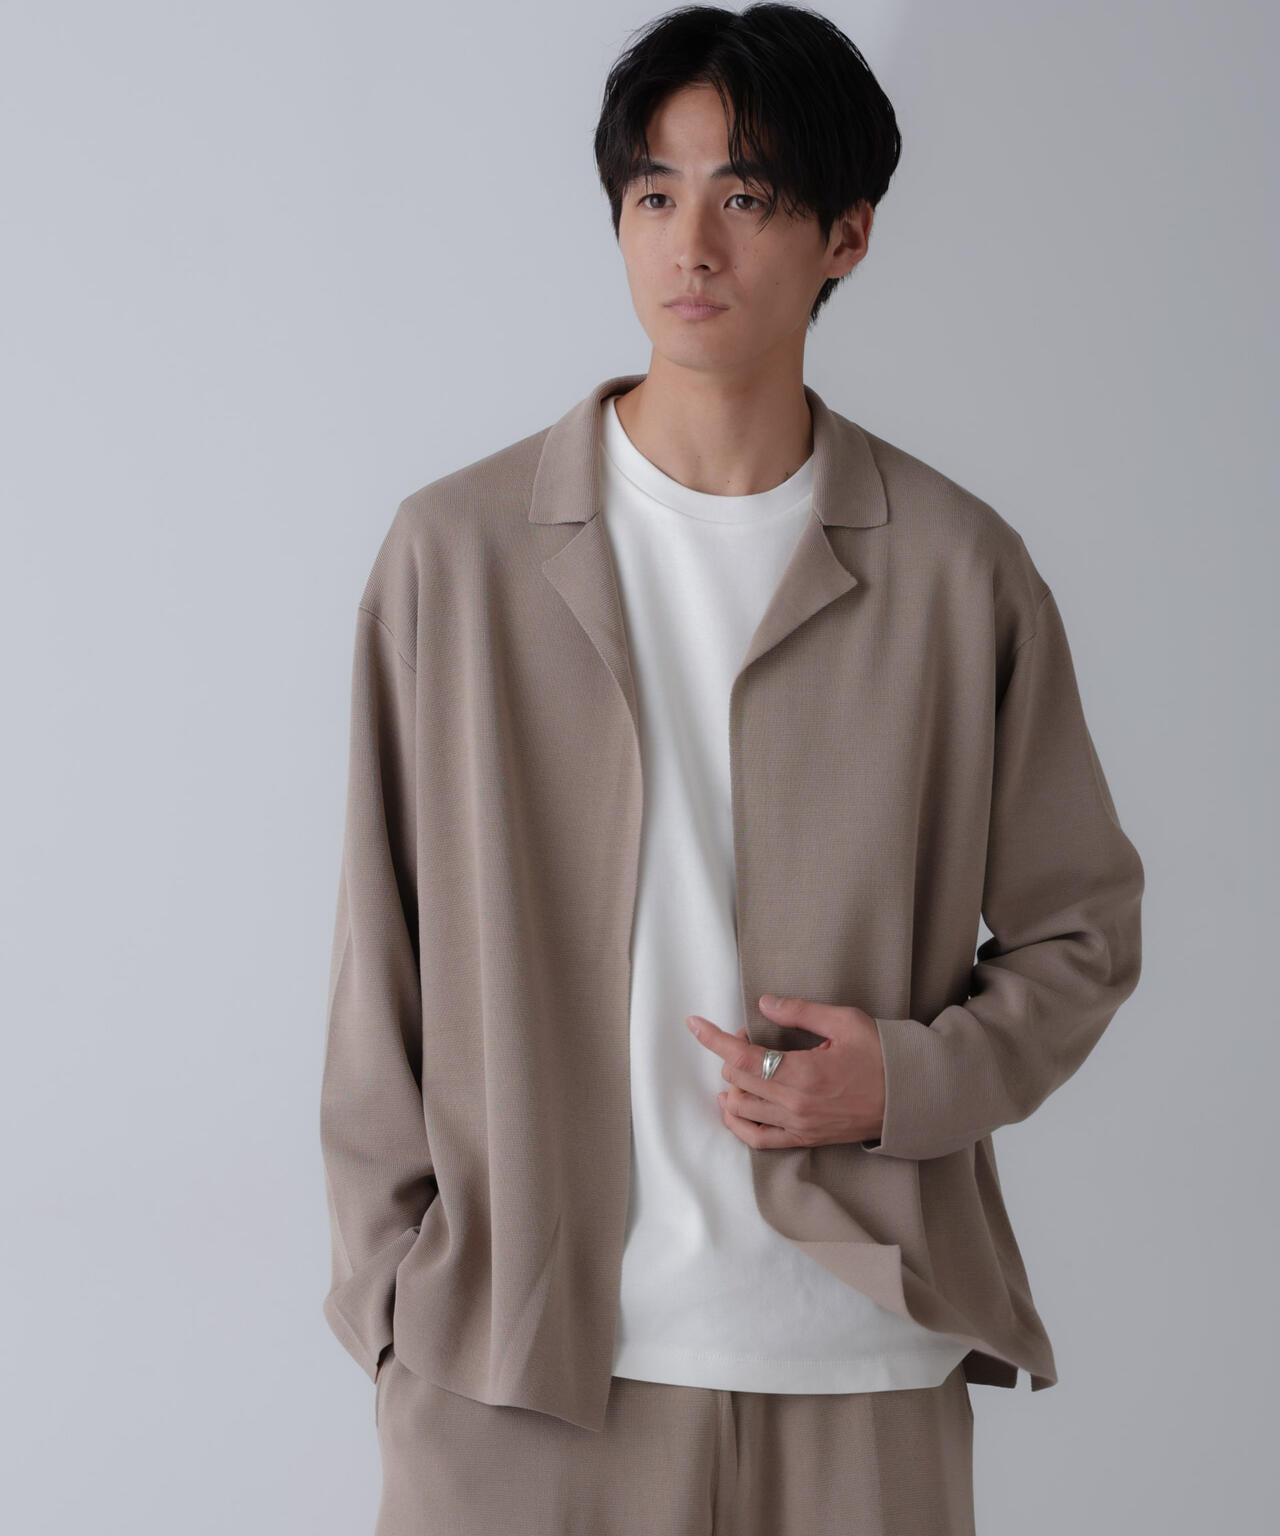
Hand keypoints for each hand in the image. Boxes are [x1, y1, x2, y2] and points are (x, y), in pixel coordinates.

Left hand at [683, 993, 885, 1148]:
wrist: (909, 1098)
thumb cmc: (881, 1055)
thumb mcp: (844, 1021)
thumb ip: (799, 1012)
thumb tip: (763, 1003)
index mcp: (802, 1073)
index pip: (740, 1058)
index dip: (712, 1039)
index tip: (694, 1023)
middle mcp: (794, 1104)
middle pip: (736, 1080)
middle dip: (732, 1054)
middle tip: (751, 1036)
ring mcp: (798, 1125)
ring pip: (740, 1109)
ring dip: (732, 1085)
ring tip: (744, 1066)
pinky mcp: (804, 1139)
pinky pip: (757, 1139)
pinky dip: (737, 1123)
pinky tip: (732, 1106)